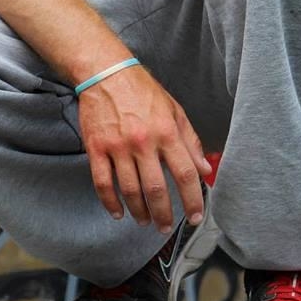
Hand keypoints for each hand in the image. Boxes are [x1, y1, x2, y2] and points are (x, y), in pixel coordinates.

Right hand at [78, 64, 210, 232]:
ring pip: (130, 190)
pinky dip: (110, 203)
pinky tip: (118, 212)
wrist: (106, 73)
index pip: (185, 173)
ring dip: (139, 212)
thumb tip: (204, 168)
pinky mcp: (96, 148)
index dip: (192, 199)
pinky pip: (103, 183)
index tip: (195, 216)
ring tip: (145, 221)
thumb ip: (190, 140)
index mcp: (166, 131)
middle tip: (166, 227)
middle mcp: (143, 141)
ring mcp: (118, 146)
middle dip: (164, 214)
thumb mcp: (174, 110)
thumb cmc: (142, 90)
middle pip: (156, 188)